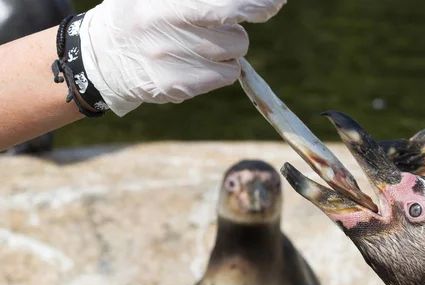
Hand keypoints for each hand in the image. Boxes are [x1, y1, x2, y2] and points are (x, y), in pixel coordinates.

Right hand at [77, 0, 285, 115]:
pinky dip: (219, 71)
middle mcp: (167, 31)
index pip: (224, 6)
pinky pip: (224, 77)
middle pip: (236, 37)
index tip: (273, 5)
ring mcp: (172, 63)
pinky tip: (192, 64)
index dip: (254, 5)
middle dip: (233, 32)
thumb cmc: (139, 15)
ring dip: (227, 52)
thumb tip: (240, 3)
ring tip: (196, 46)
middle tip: (212, 29)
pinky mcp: (177, 88)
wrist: (103, 58)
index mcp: (163, 4)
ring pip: (234, 58)